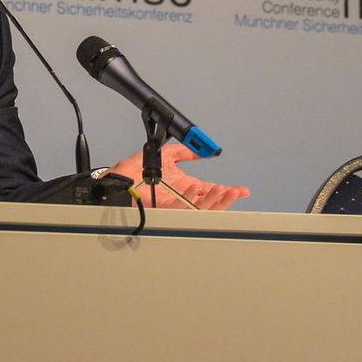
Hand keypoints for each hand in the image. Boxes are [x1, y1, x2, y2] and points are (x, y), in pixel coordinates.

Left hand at [108, 143, 250, 209]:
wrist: (120, 177)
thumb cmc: (135, 170)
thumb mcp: (166, 155)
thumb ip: (183, 152)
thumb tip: (199, 151)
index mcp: (184, 187)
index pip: (210, 191)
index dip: (226, 191)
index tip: (241, 190)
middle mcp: (182, 198)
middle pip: (210, 203)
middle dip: (226, 199)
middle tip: (237, 192)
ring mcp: (174, 205)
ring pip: (201, 210)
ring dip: (214, 201)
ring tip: (223, 190)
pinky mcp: (164, 209)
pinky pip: (183, 209)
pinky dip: (192, 200)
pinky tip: (197, 189)